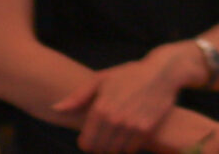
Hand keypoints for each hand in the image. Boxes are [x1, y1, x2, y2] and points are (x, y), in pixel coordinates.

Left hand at [53, 47, 199, 153]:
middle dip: (99, 146)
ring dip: (114, 148)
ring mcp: (131, 125)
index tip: (91, 138)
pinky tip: (129, 135)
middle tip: (104, 137)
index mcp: (100, 108)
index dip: (86, 143)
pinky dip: (129, 146)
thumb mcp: (101, 79)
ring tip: (116, 136)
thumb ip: (77, 97)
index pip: (86, 143)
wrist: (163, 72)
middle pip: (100, 150)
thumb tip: (55, 108)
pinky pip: (131, 149)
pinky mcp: (146, 129)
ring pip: (115, 151)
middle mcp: (114, 119)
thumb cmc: (129, 74)